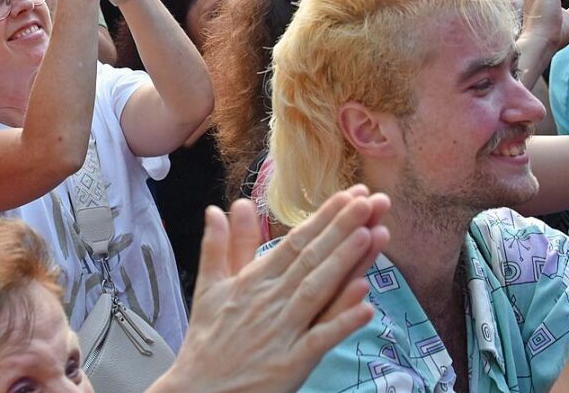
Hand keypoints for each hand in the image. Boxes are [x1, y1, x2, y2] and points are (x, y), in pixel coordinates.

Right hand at [162, 189, 388, 392]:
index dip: (323, 218)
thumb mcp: (209, 287)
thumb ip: (219, 246)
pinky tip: (366, 305)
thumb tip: (219, 208)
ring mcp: (282, 331)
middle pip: (311, 258)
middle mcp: (270, 300)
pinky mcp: (290, 363)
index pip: (294, 241)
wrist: (197, 391)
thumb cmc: (207, 341)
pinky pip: (320, 339)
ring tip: (370, 234)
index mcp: (254, 280)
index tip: (349, 195)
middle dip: (342, 228)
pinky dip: (341, 322)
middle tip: (370, 200)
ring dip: (346, 262)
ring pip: (318, 290)